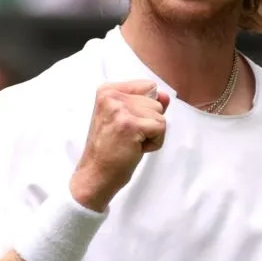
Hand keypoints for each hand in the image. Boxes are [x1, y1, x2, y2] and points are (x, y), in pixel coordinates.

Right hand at [70, 80, 169, 211]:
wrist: (95, 174)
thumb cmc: (110, 149)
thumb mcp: (126, 119)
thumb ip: (146, 104)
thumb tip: (166, 96)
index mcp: (107, 90)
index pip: (148, 87)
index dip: (146, 108)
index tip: (127, 124)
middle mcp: (111, 95)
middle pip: (155, 102)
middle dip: (149, 122)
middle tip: (127, 137)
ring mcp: (119, 109)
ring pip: (160, 115)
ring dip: (151, 134)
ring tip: (131, 142)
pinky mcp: (130, 124)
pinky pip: (160, 128)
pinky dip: (154, 143)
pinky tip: (135, 148)